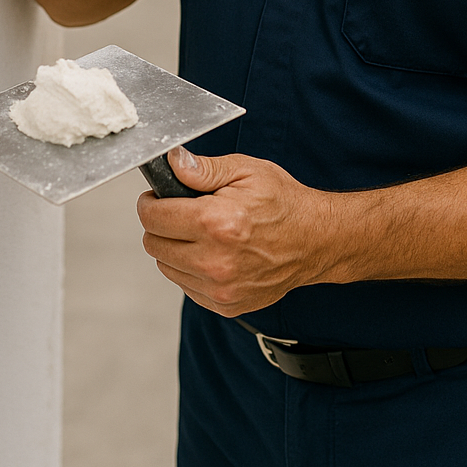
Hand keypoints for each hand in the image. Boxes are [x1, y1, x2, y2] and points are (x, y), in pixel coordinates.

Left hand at [137, 149, 335, 316]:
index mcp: (216, 222)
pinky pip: (186, 286)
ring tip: (199, 233)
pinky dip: (190, 269)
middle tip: (179, 212)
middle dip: (161, 224)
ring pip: (166, 267)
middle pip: (154, 244)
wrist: (316, 240)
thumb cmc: (284, 203)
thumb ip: (203, 168)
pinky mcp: (225, 304)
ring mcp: (220, 287)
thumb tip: (172, 162)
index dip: (150, 202)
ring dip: (174, 248)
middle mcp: (215, 260)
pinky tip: (212, 253)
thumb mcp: (246, 171)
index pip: (153, 217)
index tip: (156, 197)